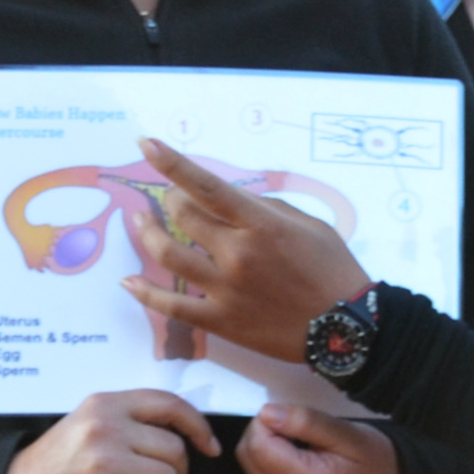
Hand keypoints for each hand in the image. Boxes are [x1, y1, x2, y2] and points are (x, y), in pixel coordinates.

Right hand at [0, 390, 218, 473]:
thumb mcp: (89, 422)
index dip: (198, 426)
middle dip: (177, 471)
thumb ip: (131, 419)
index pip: (170, 404)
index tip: (208, 446)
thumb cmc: (57, 460)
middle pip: (174, 448)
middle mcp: (106, 428)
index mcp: (106, 404)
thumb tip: (187, 430)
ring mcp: (103, 461)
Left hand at [121, 138, 372, 362]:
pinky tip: (129, 281)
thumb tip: (233, 202)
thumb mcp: (311, 226)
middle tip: (169, 196)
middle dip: (169, 198)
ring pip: (168, 254)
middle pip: (182, 215)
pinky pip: (171, 305)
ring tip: (139, 221)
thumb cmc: (333, 271)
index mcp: (261, 225)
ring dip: (147, 233)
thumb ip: (268, 209)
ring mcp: (223, 289)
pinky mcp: (218, 320)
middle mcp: (236, 253)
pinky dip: (145, 292)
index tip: (147, 144)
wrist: (345, 329)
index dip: (172, 163)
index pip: (207, 187)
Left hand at [239, 403, 401, 473]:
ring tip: (298, 439)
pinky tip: (293, 454)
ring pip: (248, 465)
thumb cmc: (376, 461)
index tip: (291, 414)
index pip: (259, 445)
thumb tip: (266, 413)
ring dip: (264, 444)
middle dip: (262, 431)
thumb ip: (306, 422)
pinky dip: (268, 459)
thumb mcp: (349, 433)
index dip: (266, 420)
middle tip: (294, 423)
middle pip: (248, 455)